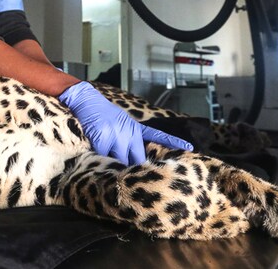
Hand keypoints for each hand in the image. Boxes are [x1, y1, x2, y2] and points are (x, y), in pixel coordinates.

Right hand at [58, 81, 192, 164]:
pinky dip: (98, 158)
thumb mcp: (122, 123)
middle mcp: (130, 133)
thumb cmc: (102, 113)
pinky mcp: (102, 139)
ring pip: (119, 161)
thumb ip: (130, 138)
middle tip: (128, 177)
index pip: (157, 137)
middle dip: (132, 169)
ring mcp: (117, 136)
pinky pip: (103, 157)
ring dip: (113, 165)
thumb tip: (132, 161)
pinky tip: (95, 152)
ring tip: (108, 163)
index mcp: (136, 129)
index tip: (190, 147)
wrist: (86, 99)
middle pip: (137, 160)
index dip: (170, 145)